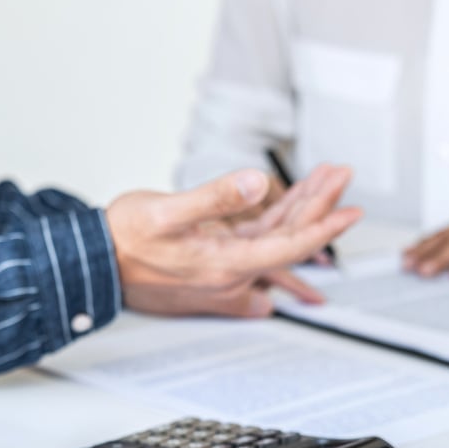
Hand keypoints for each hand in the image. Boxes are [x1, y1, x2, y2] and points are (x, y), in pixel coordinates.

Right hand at [105, 166, 360, 317]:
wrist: (95, 263)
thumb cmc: (124, 239)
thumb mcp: (166, 213)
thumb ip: (213, 199)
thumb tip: (255, 183)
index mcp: (224, 263)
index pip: (290, 246)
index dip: (324, 227)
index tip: (353, 211)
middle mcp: (229, 273)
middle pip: (288, 240)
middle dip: (318, 205)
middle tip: (340, 174)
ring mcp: (221, 270)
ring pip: (273, 239)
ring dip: (299, 208)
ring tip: (323, 178)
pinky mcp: (211, 262)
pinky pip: (253, 243)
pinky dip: (274, 221)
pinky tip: (288, 205)